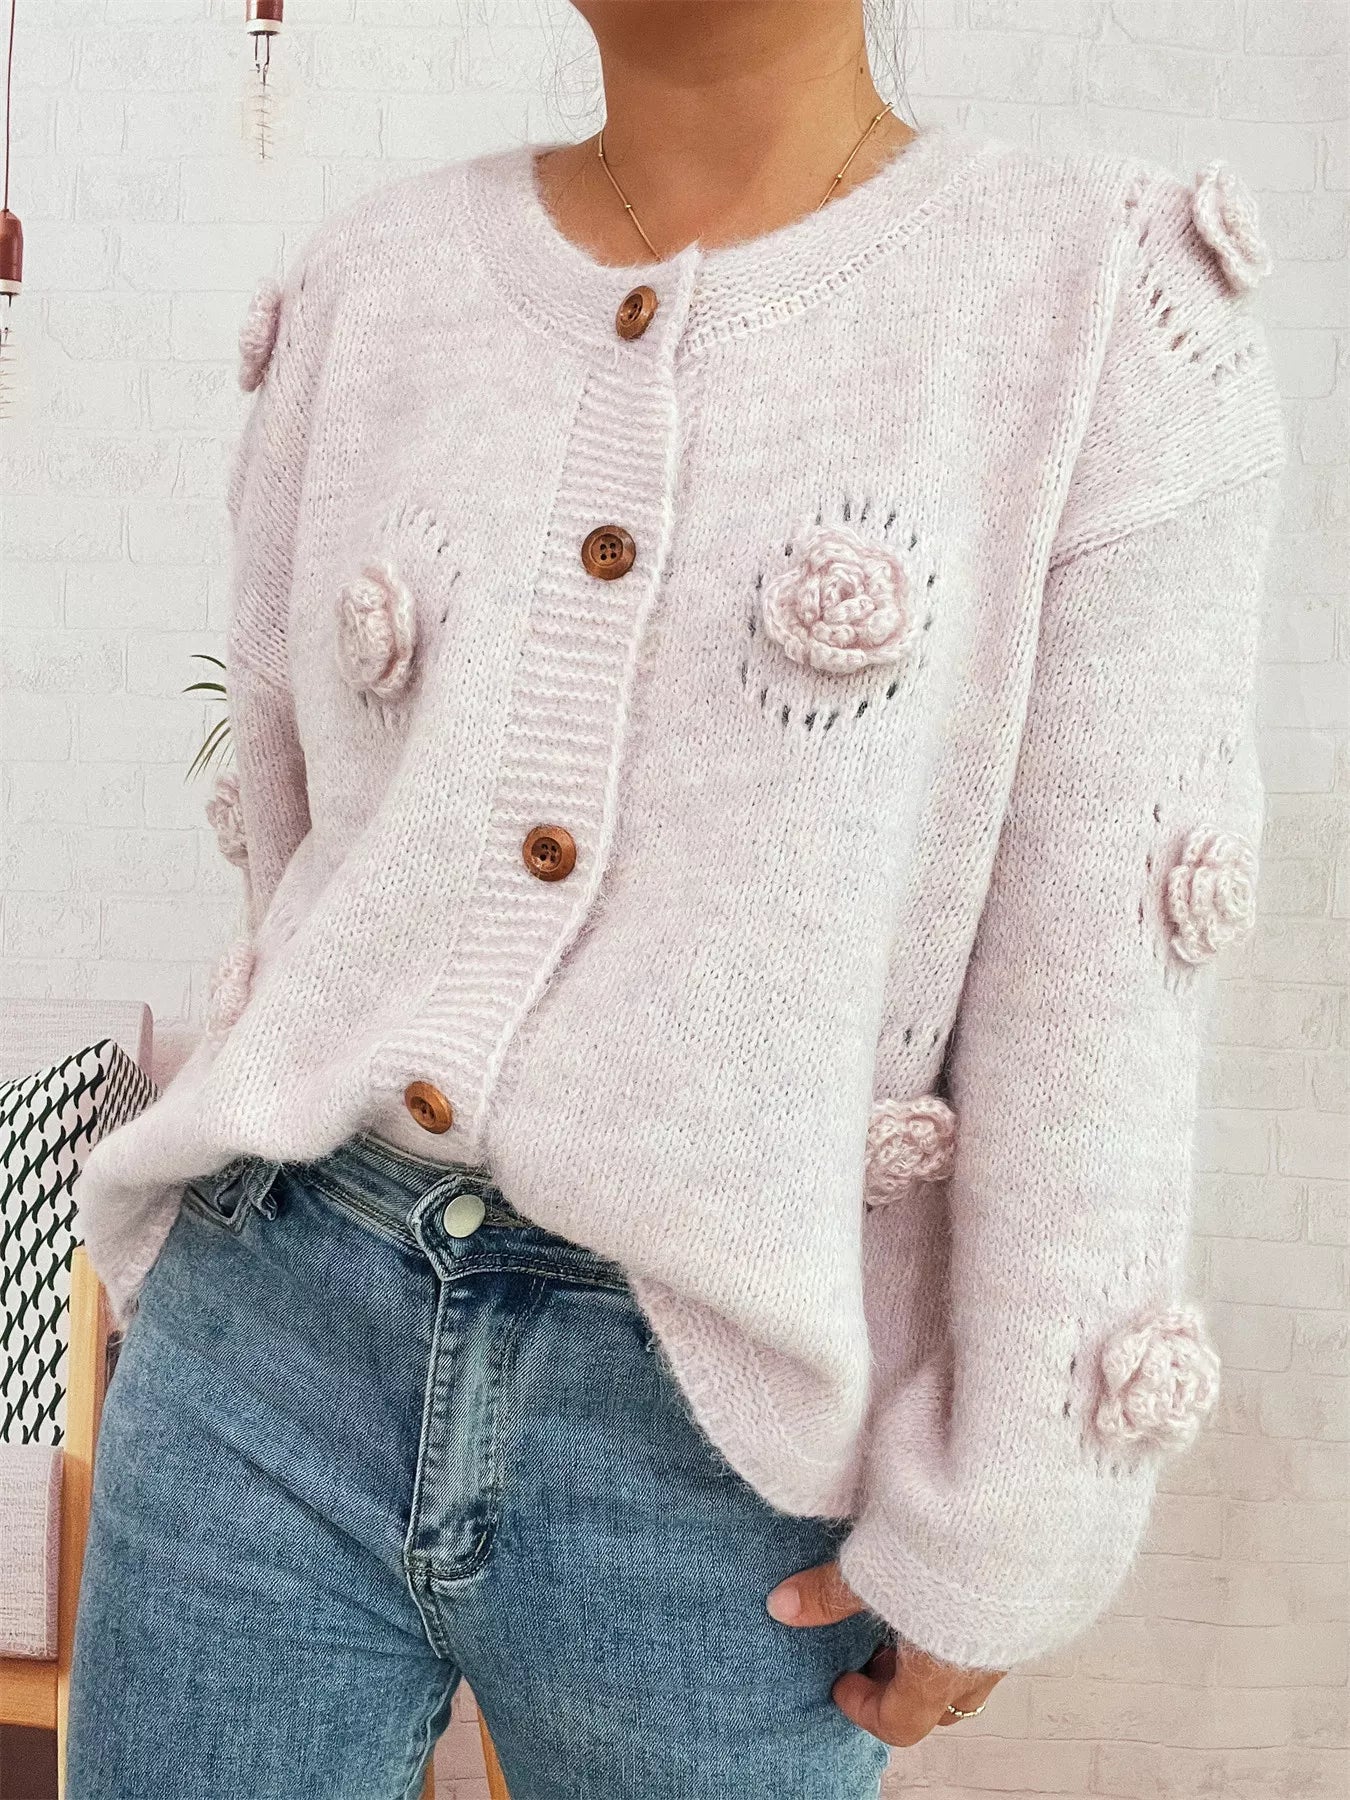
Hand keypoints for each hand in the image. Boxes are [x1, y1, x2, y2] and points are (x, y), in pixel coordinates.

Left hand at [766, 1560, 1006, 1745]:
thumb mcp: (872, 1566)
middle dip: (901, 1686)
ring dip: (934, 1656)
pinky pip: (993, 1639)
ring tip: (904, 1615)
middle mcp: (983, 1665)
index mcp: (942, 1671)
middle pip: (940, 1704)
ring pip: (968, 1670)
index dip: (864, 1708)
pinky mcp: (1029, 1609)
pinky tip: (943, 1589)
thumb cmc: (943, 1544)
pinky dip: (962, 1628)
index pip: (902, 1722)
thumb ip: (827, 1594)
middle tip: (871, 1649)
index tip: (840, 1680)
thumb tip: (780, 1607)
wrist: (1015, 1510)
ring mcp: (1013, 1639)